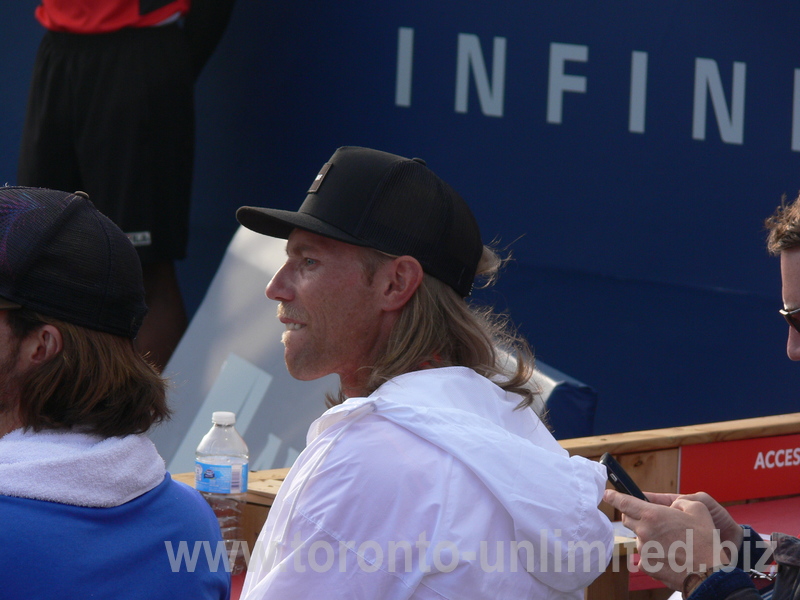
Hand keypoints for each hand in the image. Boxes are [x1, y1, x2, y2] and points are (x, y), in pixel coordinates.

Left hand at [604, 489, 726, 590]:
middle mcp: (644, 532)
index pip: (624, 502)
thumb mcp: (698, 509)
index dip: (614, 497)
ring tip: (671, 544)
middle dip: (636, 517)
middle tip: (654, 522)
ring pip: (639, 539)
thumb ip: (679, 502)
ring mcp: (643, 551)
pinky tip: (668, 557)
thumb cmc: (706, 542)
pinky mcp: (647, 567)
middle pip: (628, 520)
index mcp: (653, 515)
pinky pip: (644, 557)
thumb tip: (672, 505)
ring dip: (648, 538)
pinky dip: (653, 555)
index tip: (607, 494)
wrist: (710, 574)